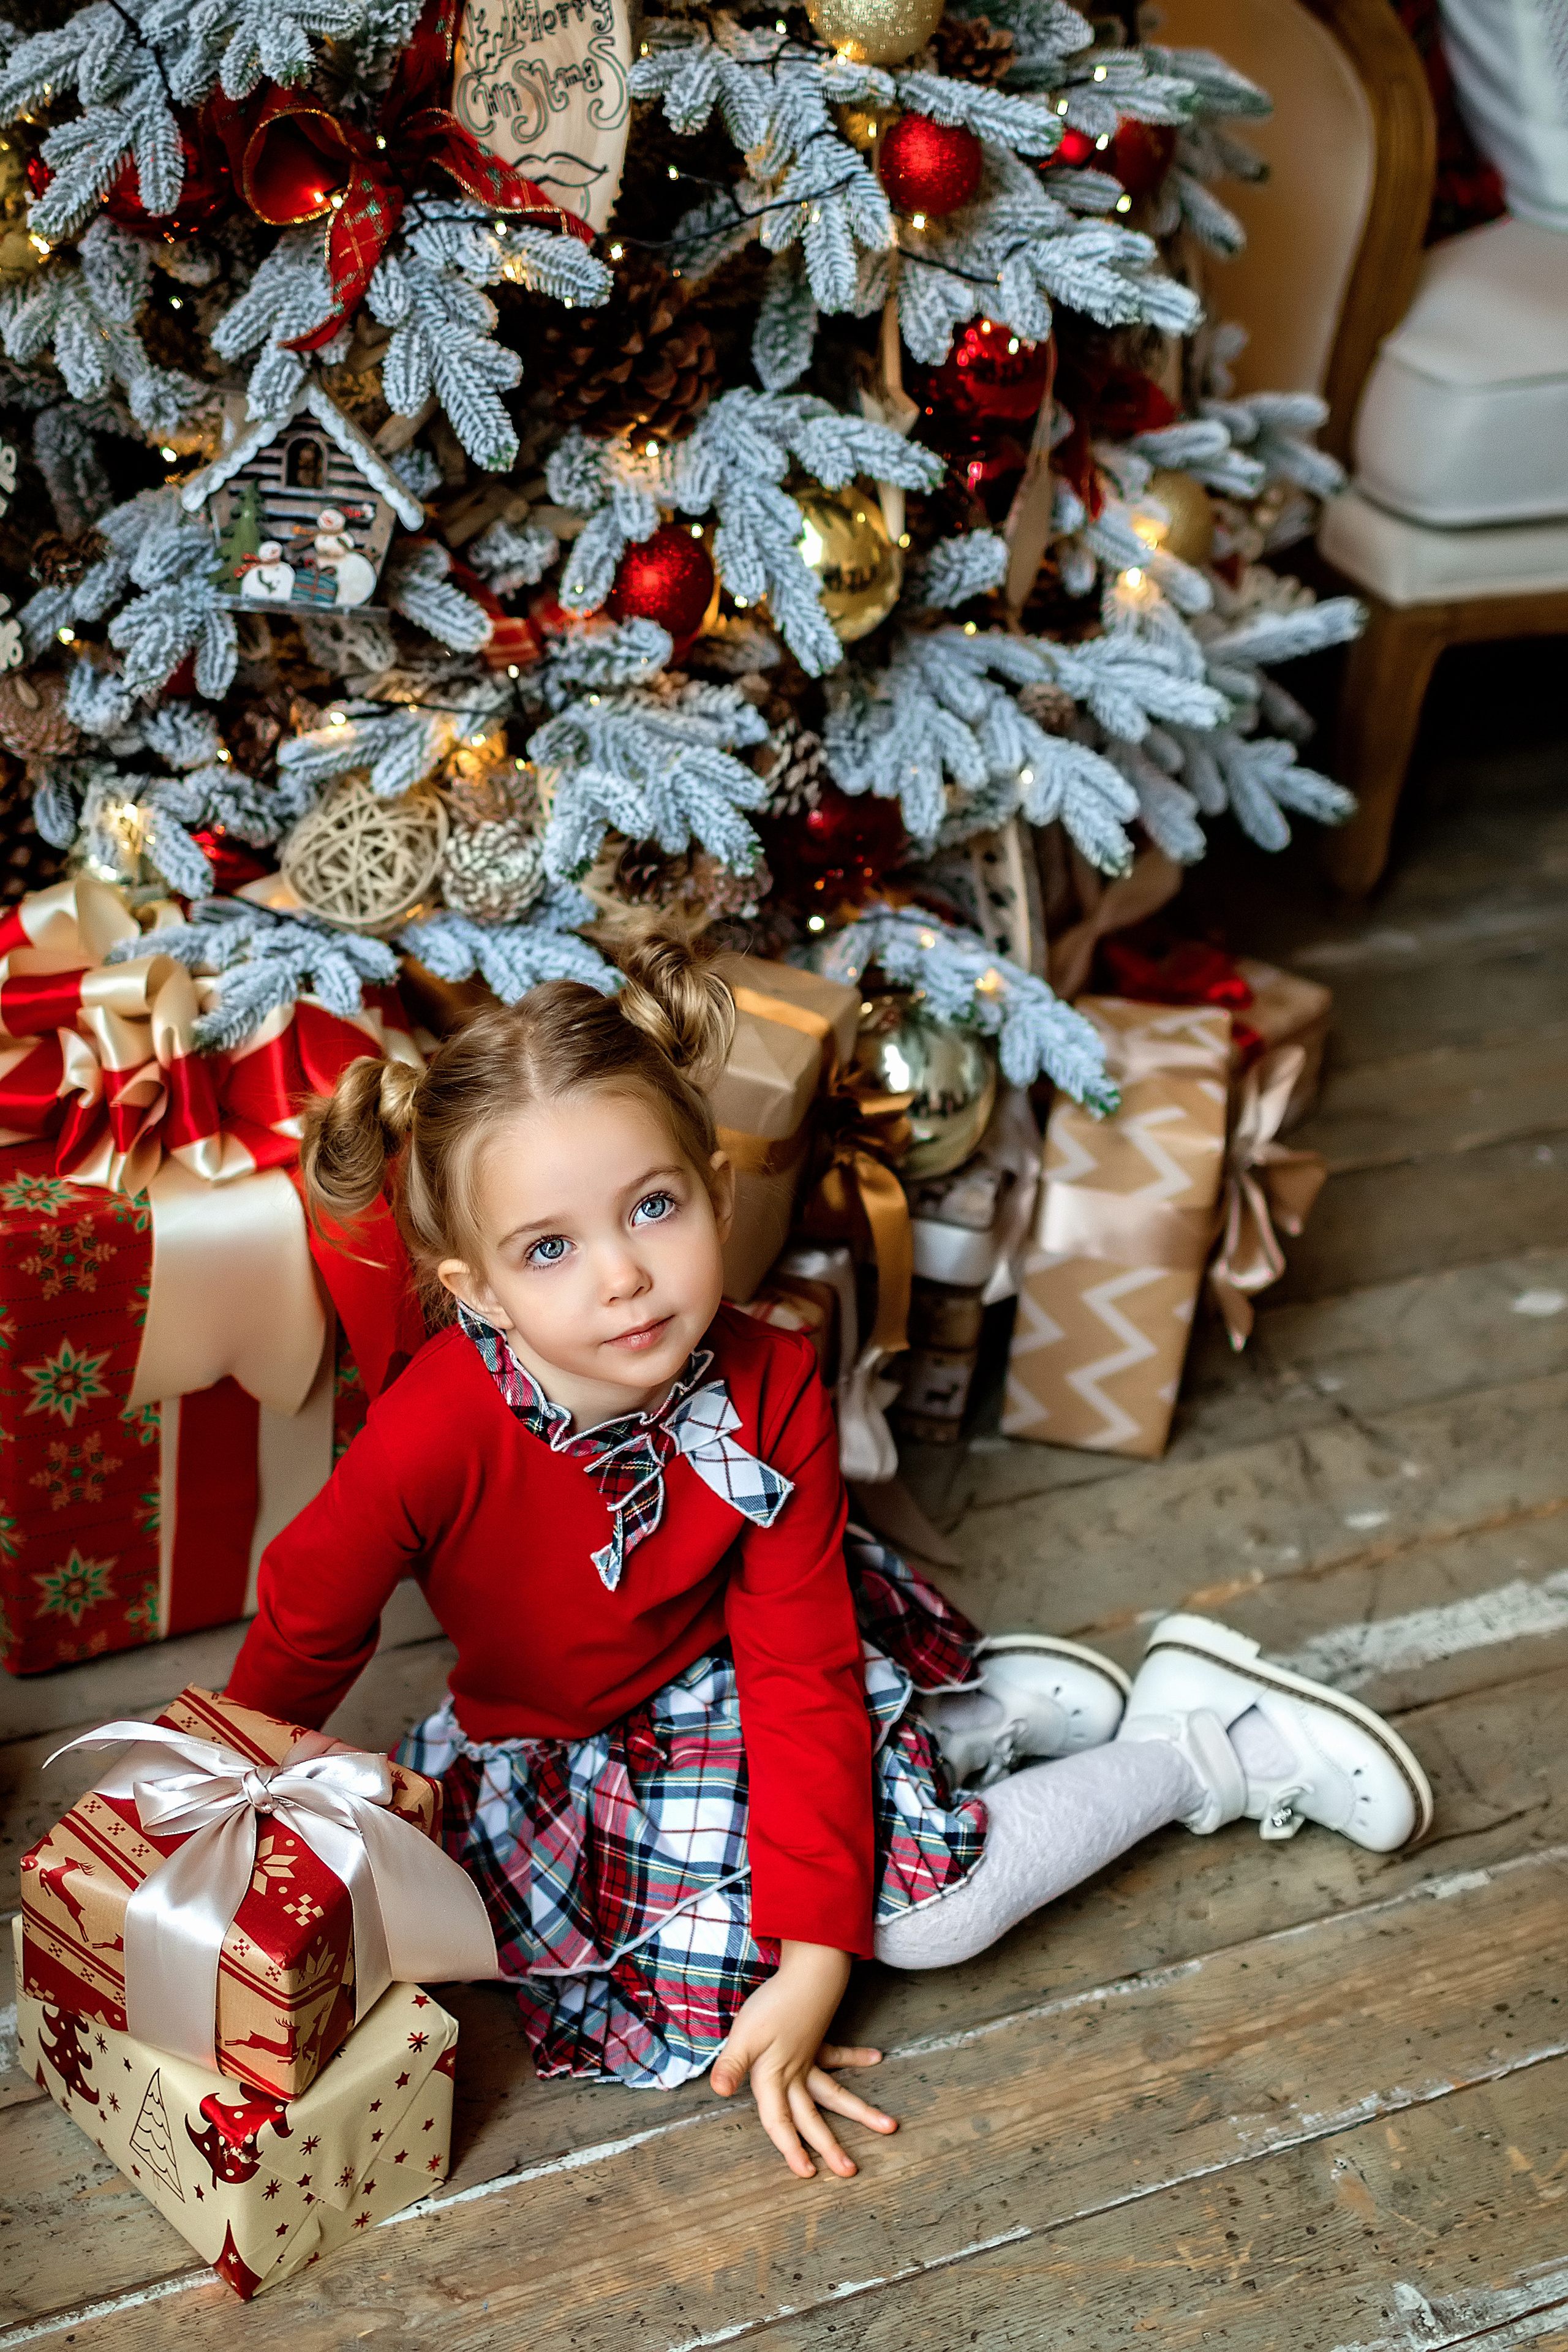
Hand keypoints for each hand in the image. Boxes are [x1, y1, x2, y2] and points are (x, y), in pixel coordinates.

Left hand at [710, 1939, 897, 2179]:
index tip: (807, 2173)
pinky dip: (855, 2056)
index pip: (779, 2121)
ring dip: (860, 2111)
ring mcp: (808, 2059)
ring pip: (835, 2093)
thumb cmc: (771, 2006)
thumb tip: (720, 2091)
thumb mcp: (743, 2035)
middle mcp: (794, 2075)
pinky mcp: (816, 2040)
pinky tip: (875, 2058)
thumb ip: (731, 2065)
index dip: (789, 2148)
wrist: (805, 1975)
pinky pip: (837, 2054)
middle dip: (830, 2146)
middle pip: (812, 2117)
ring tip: (889, 2126)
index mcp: (774, 2078)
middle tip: (850, 2170)